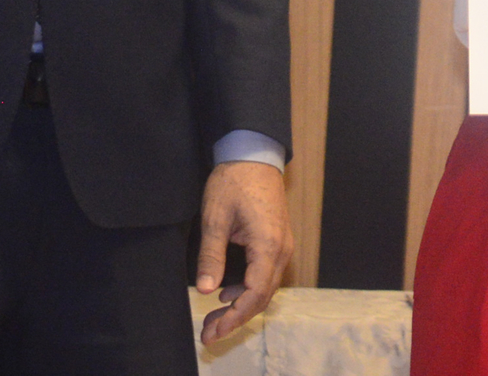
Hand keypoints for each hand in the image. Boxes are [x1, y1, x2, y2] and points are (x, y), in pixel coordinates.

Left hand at [194, 160, 292, 344]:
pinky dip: (248, 289)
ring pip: (266, 287)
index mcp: (267, 246)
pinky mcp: (277, 240)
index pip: (254, 294)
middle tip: (209, 333)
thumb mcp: (215, 218)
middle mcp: (281, 250)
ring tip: (214, 318)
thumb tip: (205, 289)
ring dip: (242, 306)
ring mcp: (282, 245)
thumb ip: (211, 255)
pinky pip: (266, 274)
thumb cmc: (234, 181)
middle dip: (236, 318)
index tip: (213, 331)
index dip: (234, 317)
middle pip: (262, 297)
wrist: (254, 153)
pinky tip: (227, 292)